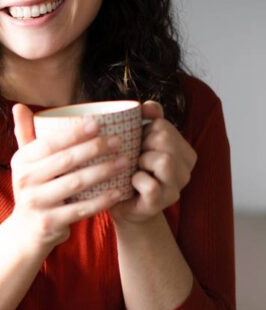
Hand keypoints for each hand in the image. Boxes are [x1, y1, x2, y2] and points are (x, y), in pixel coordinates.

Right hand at [9, 104, 126, 252]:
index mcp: (21, 161)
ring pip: (76, 183)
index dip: (74, 133)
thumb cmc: (33, 188)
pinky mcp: (50, 222)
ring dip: (103, 171)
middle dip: (94, 149)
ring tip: (125, 162)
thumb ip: (24, 134)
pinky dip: (102, 199)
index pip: (49, 143)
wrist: (25, 231)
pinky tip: (119, 191)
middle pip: (65, 161)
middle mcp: (25, 180)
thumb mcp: (25, 163)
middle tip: (118, 141)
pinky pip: (81, 208)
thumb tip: (18, 105)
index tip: (98, 124)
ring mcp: (36, 203)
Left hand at [109, 101, 196, 224]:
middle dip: (142, 145)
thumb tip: (148, 106)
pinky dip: (136, 180)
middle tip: (135, 157)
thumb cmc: (129, 169)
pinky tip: (132, 183)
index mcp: (183, 150)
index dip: (143, 131)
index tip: (138, 144)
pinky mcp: (162, 202)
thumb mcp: (138, 141)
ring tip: (135, 169)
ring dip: (141, 161)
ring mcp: (176, 186)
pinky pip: (149, 184)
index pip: (163, 125)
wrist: (122, 203)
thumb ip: (148, 120)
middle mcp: (186, 168)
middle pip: (165, 139)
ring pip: (164, 160)